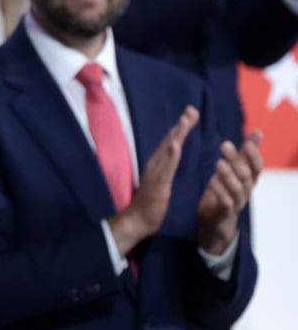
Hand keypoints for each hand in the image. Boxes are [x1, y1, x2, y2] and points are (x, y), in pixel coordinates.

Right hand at [109, 106, 198, 255]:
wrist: (138, 220)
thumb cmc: (152, 202)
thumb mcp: (162, 180)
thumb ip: (167, 166)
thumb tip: (174, 152)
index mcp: (159, 163)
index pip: (171, 141)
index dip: (181, 126)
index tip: (192, 112)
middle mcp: (155, 164)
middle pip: (169, 140)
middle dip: (181, 125)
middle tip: (192, 109)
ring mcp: (155, 173)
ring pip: (168, 151)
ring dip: (176, 135)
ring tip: (185, 121)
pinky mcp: (158, 185)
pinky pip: (165, 168)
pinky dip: (170, 156)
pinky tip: (175, 145)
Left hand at [197, 130, 262, 254]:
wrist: (216, 222)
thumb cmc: (227, 191)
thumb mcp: (235, 170)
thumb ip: (245, 153)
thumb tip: (258, 131)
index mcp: (249, 180)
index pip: (257, 166)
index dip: (254, 154)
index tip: (249, 141)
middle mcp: (246, 191)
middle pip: (246, 175)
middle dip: (236, 159)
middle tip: (225, 144)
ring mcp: (237, 203)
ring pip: (237, 189)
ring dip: (229, 175)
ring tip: (218, 162)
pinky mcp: (225, 213)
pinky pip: (226, 204)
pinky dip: (220, 193)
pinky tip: (212, 182)